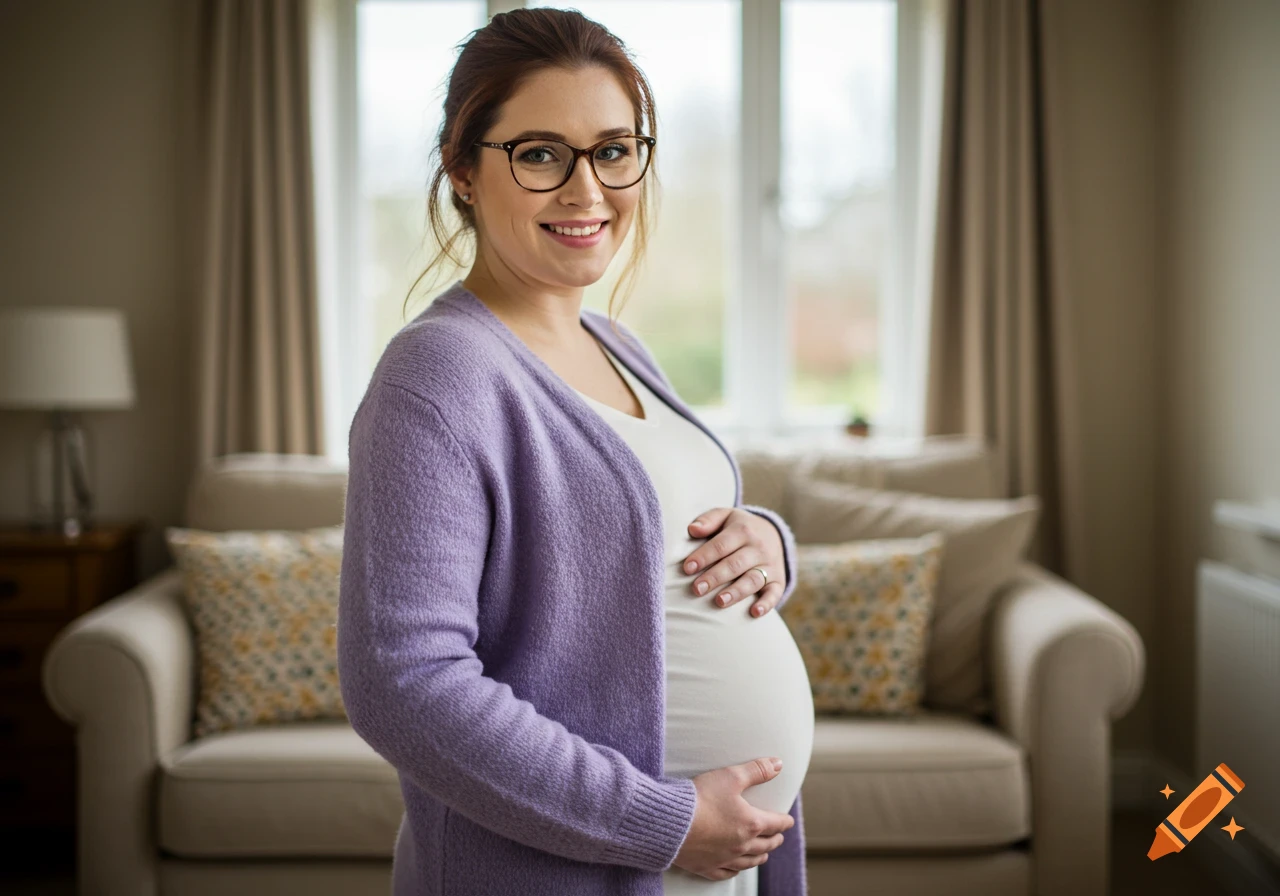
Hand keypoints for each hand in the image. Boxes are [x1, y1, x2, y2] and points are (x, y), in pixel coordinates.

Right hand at [672, 757, 794, 879]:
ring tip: (763, 854)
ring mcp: (725, 859)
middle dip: (774, 840)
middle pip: (765, 845)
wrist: (670, 822)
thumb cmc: (701, 798)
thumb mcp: (731, 776)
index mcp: (751, 824)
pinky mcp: (707, 867)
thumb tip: (778, 764)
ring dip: (759, 856)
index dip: (784, 822)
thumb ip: (756, 770)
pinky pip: (727, 873)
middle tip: (778, 837)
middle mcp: (742, 845)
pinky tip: (736, 868)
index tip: (788, 821)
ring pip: (749, 862)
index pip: (775, 824)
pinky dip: (736, 870)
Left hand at [683, 507, 785, 617]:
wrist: (773, 533)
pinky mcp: (778, 581)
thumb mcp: (725, 516)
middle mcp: (758, 548)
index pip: (721, 545)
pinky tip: (754, 613)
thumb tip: (692, 530)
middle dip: (715, 577)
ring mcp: (769, 565)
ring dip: (736, 592)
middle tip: (697, 589)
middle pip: (735, 564)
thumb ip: (708, 520)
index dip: (704, 556)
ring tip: (719, 602)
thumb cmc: (739, 528)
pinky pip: (775, 593)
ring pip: (753, 580)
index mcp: (743, 530)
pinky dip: (767, 604)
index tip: (687, 568)